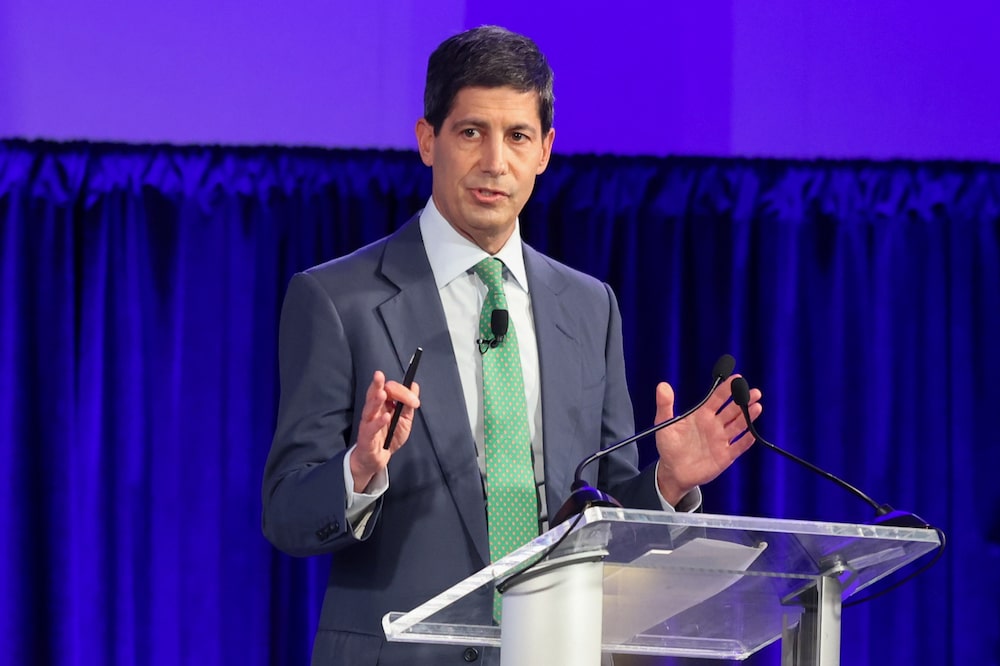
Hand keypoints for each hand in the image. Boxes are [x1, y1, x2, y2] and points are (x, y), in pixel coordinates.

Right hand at [349, 370, 420, 492]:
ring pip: (370, 409)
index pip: (389, 391)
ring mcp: (368, 423)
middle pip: (374, 394)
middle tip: (379, 375)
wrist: (378, 458)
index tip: (415, 400)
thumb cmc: (390, 437)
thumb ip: (409, 404)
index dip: (401, 391)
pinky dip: (378, 422)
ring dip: (375, 401)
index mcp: (382, 405)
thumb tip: (414, 385)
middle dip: (377, 384)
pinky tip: (385, 416)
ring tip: (381, 393)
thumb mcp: (404, 420)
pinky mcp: (366, 437)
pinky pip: (371, 428)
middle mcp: (373, 411)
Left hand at [653, 376, 761, 505]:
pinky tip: (753, 433)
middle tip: (754, 392)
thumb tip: (662, 385)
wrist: (673, 471)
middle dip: (743, 400)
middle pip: (732, 410)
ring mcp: (721, 440)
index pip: (717, 398)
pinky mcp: (725, 456)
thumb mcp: (664, 424)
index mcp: (702, 415)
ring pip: (738, 426)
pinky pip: (738, 447)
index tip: (737, 378)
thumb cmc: (669, 446)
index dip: (727, 388)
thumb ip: (664, 405)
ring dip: (748, 417)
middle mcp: (714, 425)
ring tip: (757, 406)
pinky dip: (746, 440)